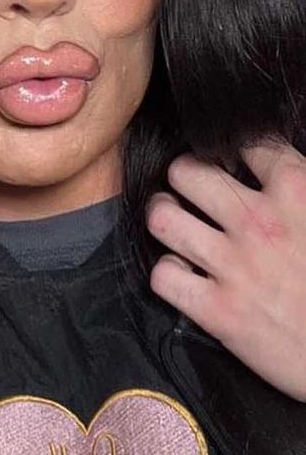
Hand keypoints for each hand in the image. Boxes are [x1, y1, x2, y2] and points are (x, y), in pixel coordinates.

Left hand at [147, 140, 305, 400]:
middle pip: (185, 172)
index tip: (232, 159)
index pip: (247, 143)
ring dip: (165, 218)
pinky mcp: (218, 311)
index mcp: (299, 194)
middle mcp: (260, 223)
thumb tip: (274, 166)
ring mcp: (235, 267)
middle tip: (191, 189)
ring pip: (162, 217)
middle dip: (183, 176)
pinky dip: (169, 273)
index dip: (232, 147)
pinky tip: (184, 273)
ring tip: (176, 223)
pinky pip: (163, 275)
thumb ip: (302, 186)